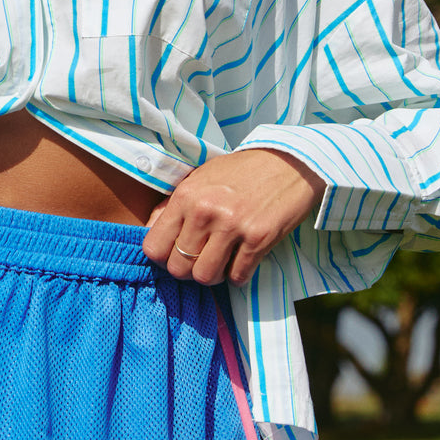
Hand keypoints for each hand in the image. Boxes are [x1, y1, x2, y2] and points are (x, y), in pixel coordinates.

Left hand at [142, 150, 325, 285]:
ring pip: (205, 277)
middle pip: (178, 268)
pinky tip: (242, 260)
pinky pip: (238, 276)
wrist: (289, 163)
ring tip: (222, 261)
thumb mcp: (199, 179)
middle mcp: (205, 211)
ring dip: (214, 275)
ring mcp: (232, 225)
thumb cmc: (240, 172)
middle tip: (203, 259)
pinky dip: (239, 275)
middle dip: (189, 270)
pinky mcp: (259, 238)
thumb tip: (150, 230)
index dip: (163, 258)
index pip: (153, 248)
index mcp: (185, 196)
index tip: (176, 253)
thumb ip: (172, 205)